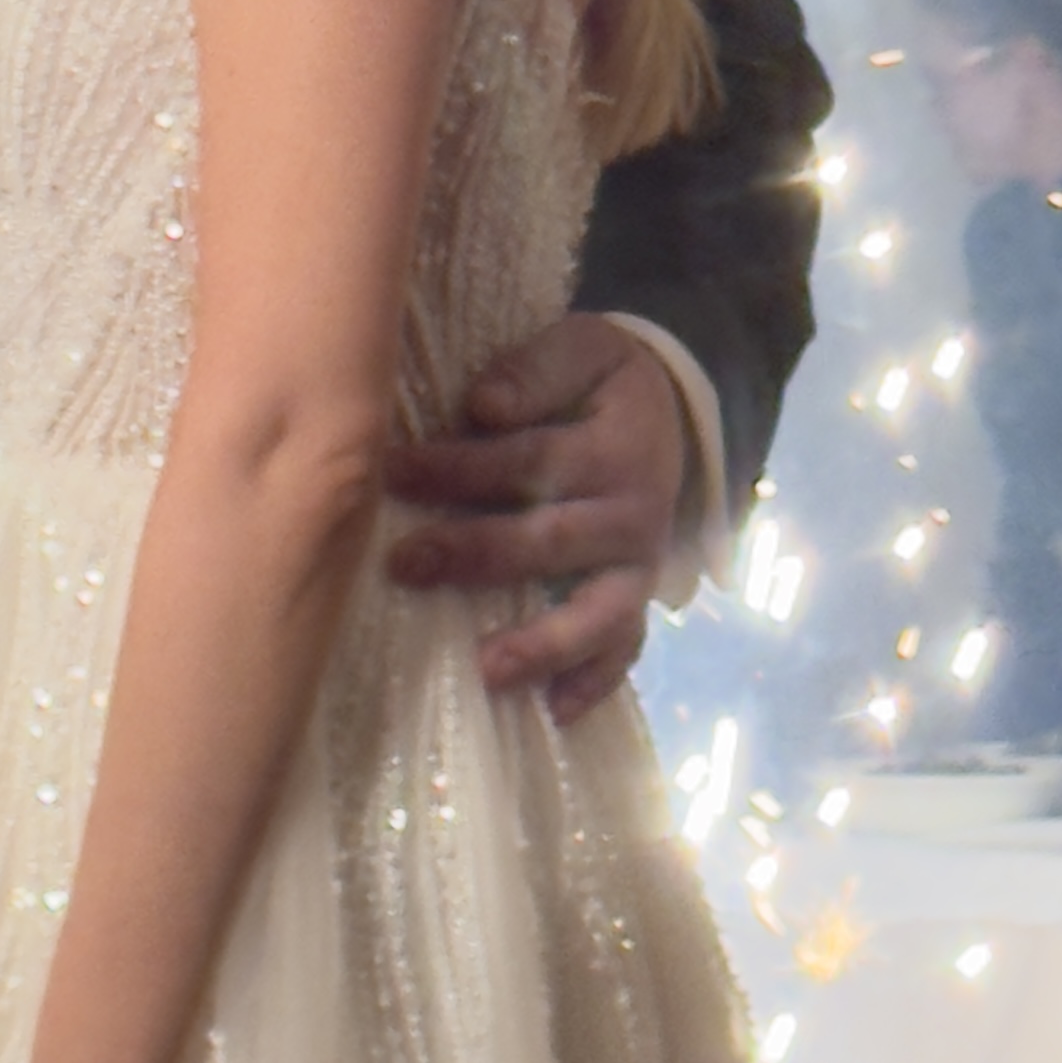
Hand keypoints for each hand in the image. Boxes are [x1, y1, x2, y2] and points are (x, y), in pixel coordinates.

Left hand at [383, 314, 689, 721]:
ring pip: (597, 611)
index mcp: (611, 445)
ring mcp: (637, 565)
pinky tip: (553, 714)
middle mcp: (631, 513)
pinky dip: (595, 683)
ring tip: (486, 668)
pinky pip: (625, 648)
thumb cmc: (598, 383)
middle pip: (549, 540)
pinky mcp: (638, 598)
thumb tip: (482, 405)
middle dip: (475, 554)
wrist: (671, 413)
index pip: (526, 461)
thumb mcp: (581, 349)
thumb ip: (533, 370)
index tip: (390, 473)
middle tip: (404, 564)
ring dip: (542, 642)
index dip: (458, 469)